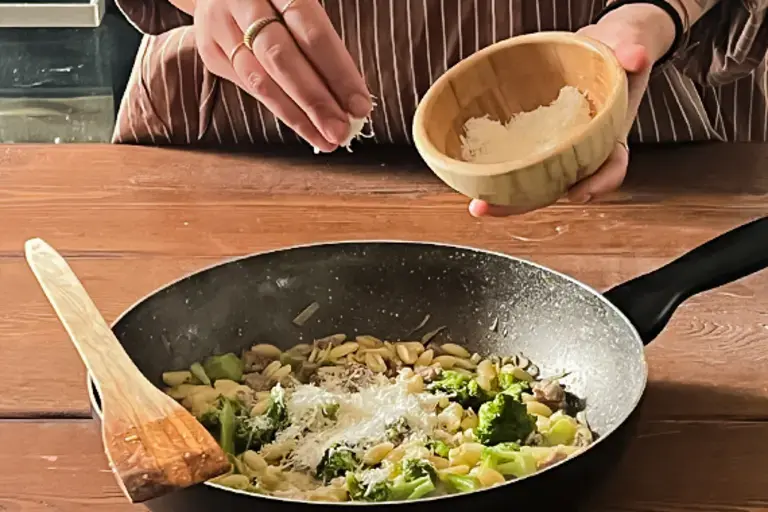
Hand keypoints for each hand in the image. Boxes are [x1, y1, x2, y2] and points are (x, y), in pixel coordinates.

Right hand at [194, 0, 371, 151]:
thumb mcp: (297, 0)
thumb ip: (320, 37)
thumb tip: (350, 95)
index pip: (311, 32)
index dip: (338, 72)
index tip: (360, 106)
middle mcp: (242, 1)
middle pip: (282, 58)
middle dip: (315, 102)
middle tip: (340, 131)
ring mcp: (220, 26)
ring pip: (260, 79)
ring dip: (296, 116)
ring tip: (325, 138)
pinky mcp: (210, 49)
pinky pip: (248, 86)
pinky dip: (279, 108)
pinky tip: (303, 126)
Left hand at [469, 4, 675, 217]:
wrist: (600, 49)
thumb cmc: (618, 54)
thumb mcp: (629, 47)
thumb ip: (632, 51)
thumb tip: (633, 57)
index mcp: (610, 136)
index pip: (610, 167)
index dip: (597, 184)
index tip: (579, 193)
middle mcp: (580, 150)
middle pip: (558, 185)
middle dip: (527, 202)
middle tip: (493, 207)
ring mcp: (554, 148)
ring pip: (533, 180)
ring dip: (504, 196)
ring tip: (478, 203)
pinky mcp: (533, 138)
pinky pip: (516, 158)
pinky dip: (494, 169)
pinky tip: (469, 174)